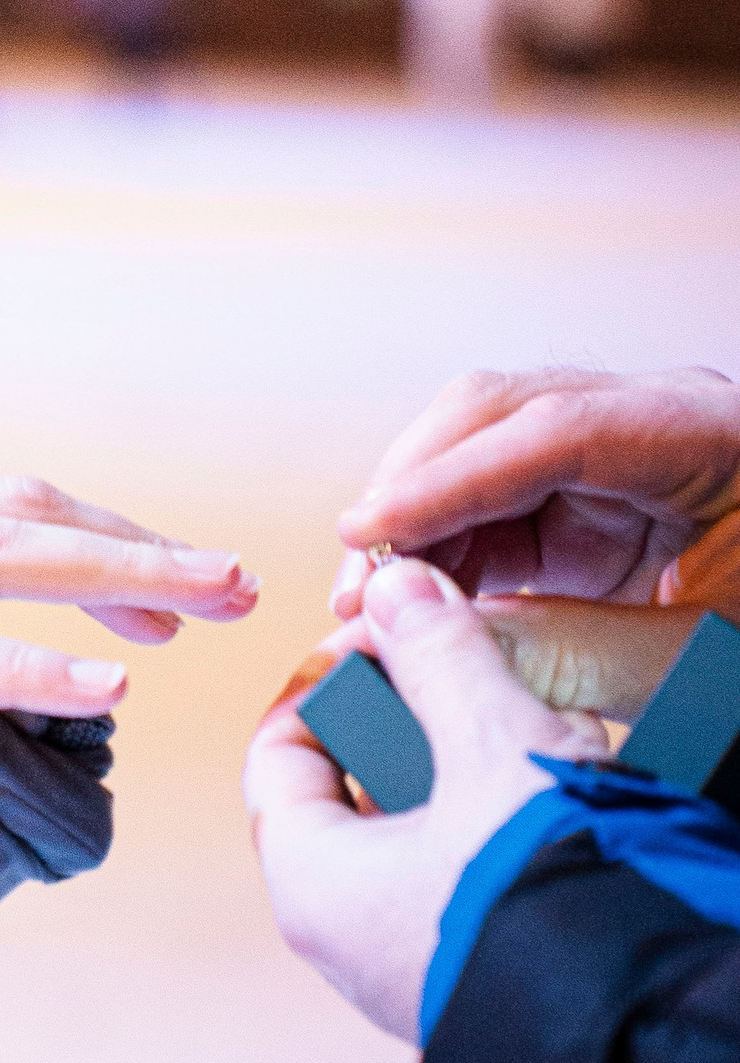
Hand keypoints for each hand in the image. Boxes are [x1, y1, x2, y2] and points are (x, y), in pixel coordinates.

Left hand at [245, 561, 606, 1041]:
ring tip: (548, 730)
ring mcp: (421, 961)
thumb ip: (442, 659)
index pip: (279, 752)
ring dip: (486, 763)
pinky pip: (484, 869)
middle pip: (360, 782)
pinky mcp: (486, 970)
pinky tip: (576, 785)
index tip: (388, 632)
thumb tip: (399, 589)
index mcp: (315, 884)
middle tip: (480, 672)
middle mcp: (353, 936)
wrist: (649, 1028)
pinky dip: (519, 818)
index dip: (327, 676)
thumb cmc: (544, 900)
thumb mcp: (493, 749)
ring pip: (434, 822)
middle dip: (426, 715)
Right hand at [330, 365, 739, 617]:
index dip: (454, 478)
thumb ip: (585, 647)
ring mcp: (616, 452)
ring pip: (480, 452)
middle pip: (499, 413)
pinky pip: (497, 504)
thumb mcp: (712, 649)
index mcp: (706, 433)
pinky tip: (414, 600)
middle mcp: (651, 418)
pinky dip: (446, 549)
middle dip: (415, 488)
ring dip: (418, 521)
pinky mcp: (591, 497)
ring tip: (371, 604)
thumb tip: (446, 642)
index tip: (372, 529)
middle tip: (358, 581)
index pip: (556, 431)